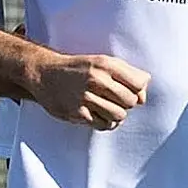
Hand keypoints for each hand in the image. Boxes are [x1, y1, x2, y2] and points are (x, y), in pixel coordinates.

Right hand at [30, 49, 149, 129]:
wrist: (44, 74)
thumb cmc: (78, 69)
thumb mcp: (102, 62)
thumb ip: (128, 75)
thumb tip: (143, 98)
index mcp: (104, 64)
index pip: (139, 83)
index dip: (137, 90)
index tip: (128, 89)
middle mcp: (95, 79)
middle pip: (130, 101)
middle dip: (126, 103)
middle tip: (114, 99)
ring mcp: (85, 97)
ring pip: (119, 115)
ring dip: (116, 114)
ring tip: (106, 107)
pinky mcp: (77, 113)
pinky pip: (104, 125)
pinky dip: (105, 122)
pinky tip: (98, 114)